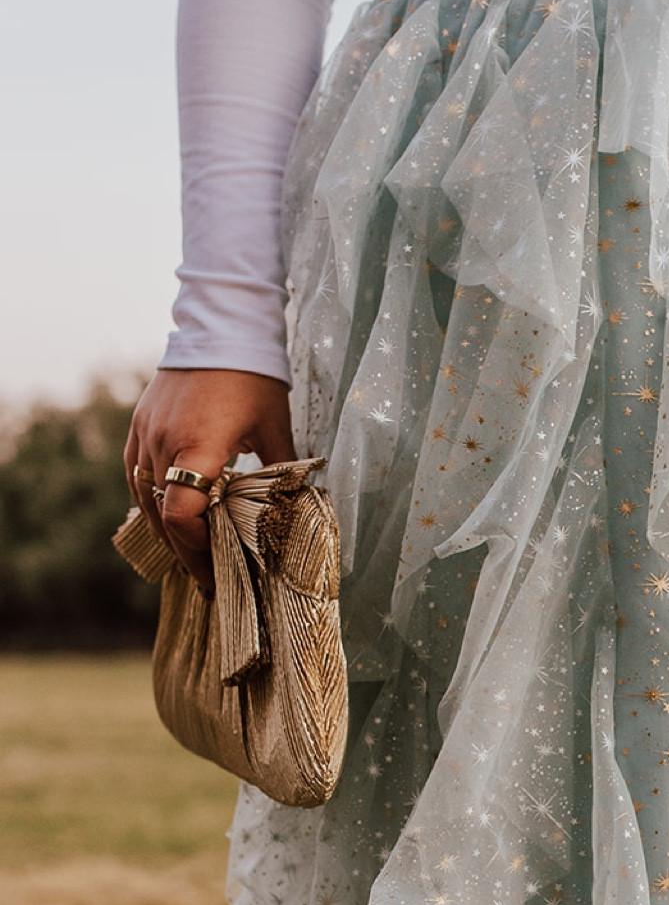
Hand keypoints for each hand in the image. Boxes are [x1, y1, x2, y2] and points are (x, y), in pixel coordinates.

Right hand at [124, 368, 295, 591]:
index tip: (217, 571)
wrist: (221, 326)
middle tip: (208, 578)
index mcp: (198, 448)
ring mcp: (146, 433)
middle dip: (185, 551)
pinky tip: (166, 516)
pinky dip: (149, 500)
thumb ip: (281, 473)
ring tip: (188, 555)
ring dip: (164, 530)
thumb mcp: (275, 429)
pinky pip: (135, 473)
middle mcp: (163, 443)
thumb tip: (296, 513)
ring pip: (144, 497)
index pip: (181, 516)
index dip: (196, 550)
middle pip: (162, 515)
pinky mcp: (140, 423)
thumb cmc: (254, 378)